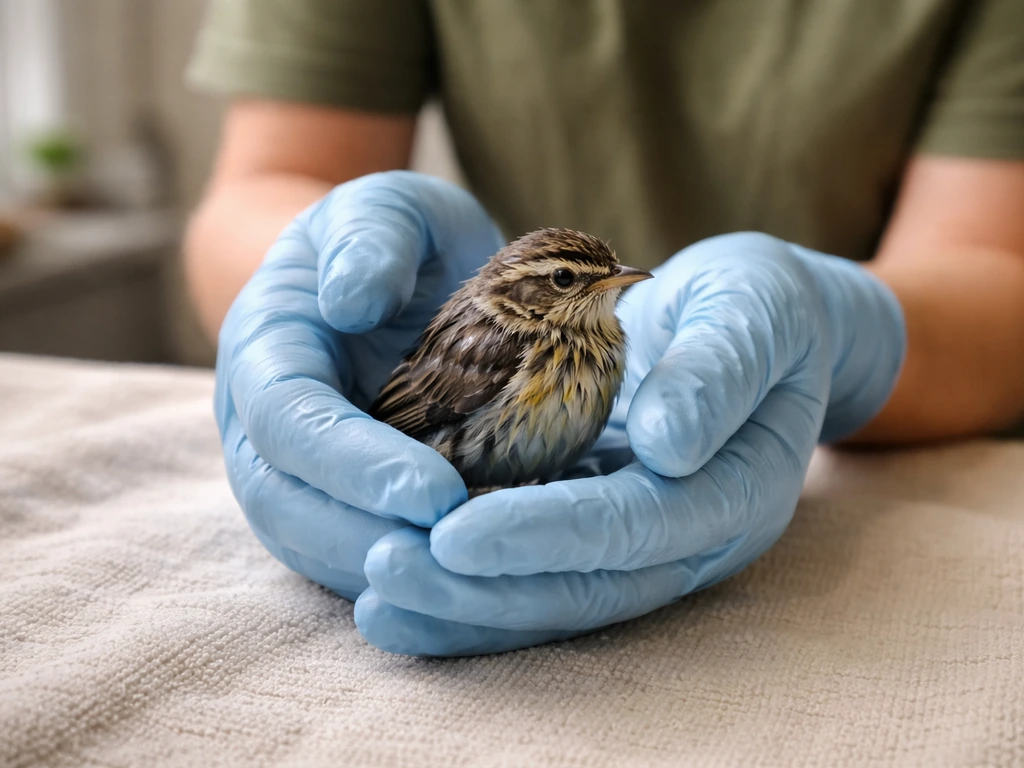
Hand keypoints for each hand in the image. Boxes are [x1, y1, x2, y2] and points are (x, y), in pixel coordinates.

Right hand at [214, 171, 503, 600]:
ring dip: (385, 569)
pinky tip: (464, 578)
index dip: (352, 463)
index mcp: (265, 350)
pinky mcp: (332, 501)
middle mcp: (262, 424)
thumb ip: (371, 237)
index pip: (289, 420)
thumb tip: (349, 300)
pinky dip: (401, 576)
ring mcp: (291, 472)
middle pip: (285, 503)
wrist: (381, 279)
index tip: (435, 492)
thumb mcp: (387, 209)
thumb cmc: (387, 240)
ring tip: (468, 576)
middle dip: (367, 533)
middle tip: (458, 552)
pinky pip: (350, 555)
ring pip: (313, 545)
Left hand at [354, 232, 905, 655]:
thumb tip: (667, 448)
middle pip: (581, 587)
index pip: (628, 528)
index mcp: (734, 492)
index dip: (540, 536)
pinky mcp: (604, 532)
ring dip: (463, 601)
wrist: (759, 330)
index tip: (449, 535)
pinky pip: (537, 573)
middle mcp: (688, 541)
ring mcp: (644, 547)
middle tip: (384, 571)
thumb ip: (718, 372)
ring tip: (376, 593)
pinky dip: (471, 586)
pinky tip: (401, 589)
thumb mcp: (752, 312)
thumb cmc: (759, 307)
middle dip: (481, 588)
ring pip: (551, 597)